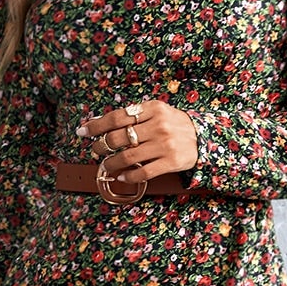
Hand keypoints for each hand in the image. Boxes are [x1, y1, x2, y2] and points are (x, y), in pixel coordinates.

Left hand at [77, 98, 197, 183]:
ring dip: (111, 163)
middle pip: (118, 138)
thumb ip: (133, 114)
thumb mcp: (156, 112)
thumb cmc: (174, 124)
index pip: (117, 117)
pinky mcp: (171, 162)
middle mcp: (158, 126)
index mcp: (152, 109)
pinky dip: (128, 176)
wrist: (204, 137)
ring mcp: (165, 145)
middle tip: (96, 149)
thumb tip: (100, 122)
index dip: (96, 125)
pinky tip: (121, 177)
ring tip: (105, 165)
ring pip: (127, 157)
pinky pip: (143, 172)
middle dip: (101, 146)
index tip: (82, 131)